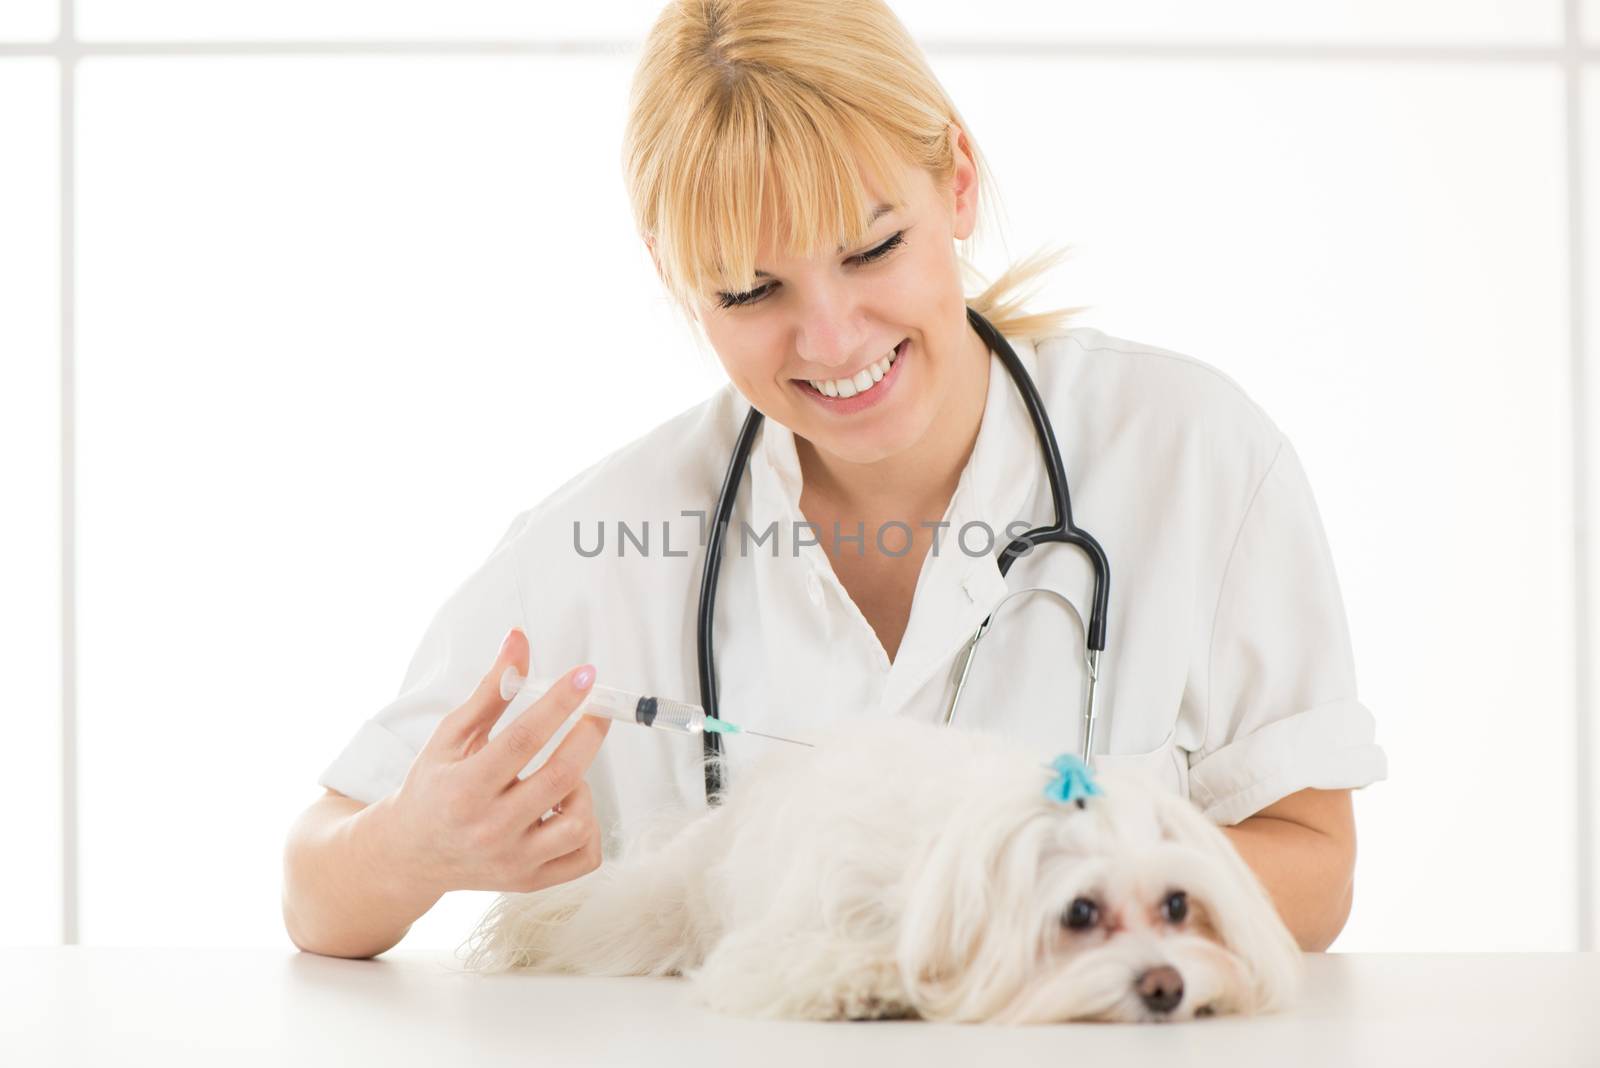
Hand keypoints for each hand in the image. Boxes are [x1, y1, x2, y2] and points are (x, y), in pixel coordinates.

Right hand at [373, 628, 610, 896]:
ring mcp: (514, 862)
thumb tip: (520, 640)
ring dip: (582, 787)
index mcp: (464, 789)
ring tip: (562, 775)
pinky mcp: (532, 882)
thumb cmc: (434, 784)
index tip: (585, 675)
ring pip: (579, 821)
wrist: (411, 854)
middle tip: (597, 709)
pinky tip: (563, 808)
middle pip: (561, 777)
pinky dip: (587, 826)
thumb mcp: (451, 735)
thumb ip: (491, 690)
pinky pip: (586, 855)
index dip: (558, 703)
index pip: (523, 740)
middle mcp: (489, 829)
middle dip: (588, 734)